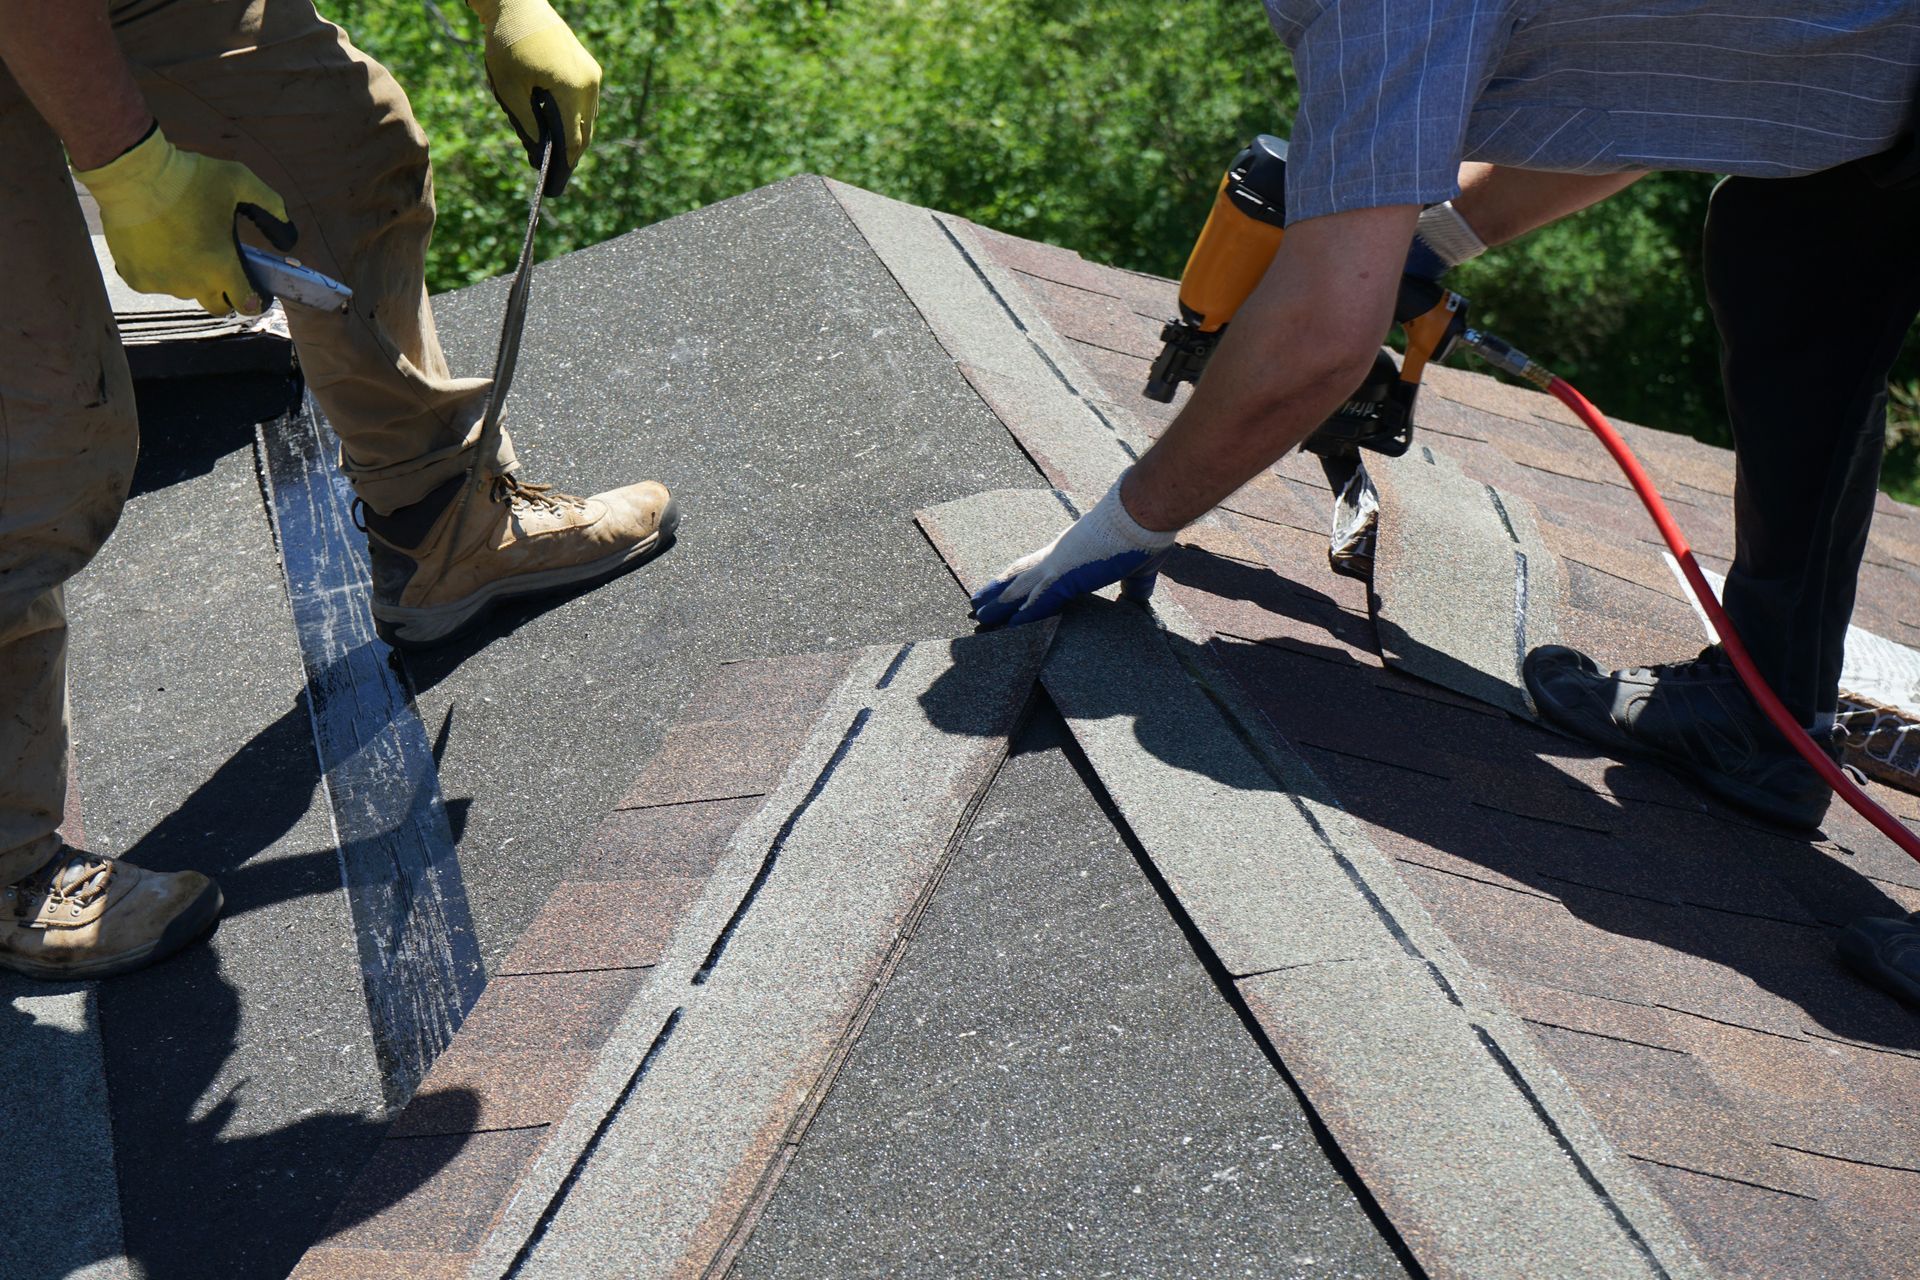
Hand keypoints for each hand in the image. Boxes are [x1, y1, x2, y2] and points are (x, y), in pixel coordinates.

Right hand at [74, 126, 293, 316]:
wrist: (132, 174)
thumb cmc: (189, 177)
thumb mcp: (240, 181)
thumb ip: (272, 206)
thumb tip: (289, 237)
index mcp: (222, 267)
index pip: (247, 303)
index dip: (255, 299)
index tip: (254, 289)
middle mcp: (193, 284)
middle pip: (217, 306)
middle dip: (224, 293)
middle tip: (219, 266)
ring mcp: (163, 284)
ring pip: (185, 291)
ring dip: (190, 277)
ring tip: (183, 244)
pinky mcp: (136, 278)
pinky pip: (155, 283)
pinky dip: (159, 270)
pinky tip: (157, 244)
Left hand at [471, 0, 599, 191]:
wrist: (519, 4)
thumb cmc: (508, 44)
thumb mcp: (510, 89)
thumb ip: (527, 123)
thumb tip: (540, 150)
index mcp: (571, 90)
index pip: (574, 139)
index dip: (565, 165)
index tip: (556, 184)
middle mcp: (589, 84)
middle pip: (585, 132)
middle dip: (572, 154)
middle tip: (558, 176)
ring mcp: (591, 74)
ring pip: (588, 118)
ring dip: (575, 136)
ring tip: (559, 156)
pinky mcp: (588, 67)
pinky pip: (586, 102)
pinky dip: (575, 118)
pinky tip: (561, 128)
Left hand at [970, 477, 1176, 628]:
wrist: (1143, 511)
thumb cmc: (1141, 534)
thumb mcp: (1137, 568)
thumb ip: (1133, 587)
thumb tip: (1136, 600)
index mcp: (1070, 553)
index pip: (1035, 570)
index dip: (1017, 581)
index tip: (1003, 592)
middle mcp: (1057, 557)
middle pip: (1017, 577)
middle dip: (996, 592)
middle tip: (976, 605)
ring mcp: (1057, 565)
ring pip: (1017, 588)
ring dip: (997, 604)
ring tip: (976, 615)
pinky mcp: (1065, 575)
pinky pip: (1036, 601)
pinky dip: (1020, 615)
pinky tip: (1005, 627)